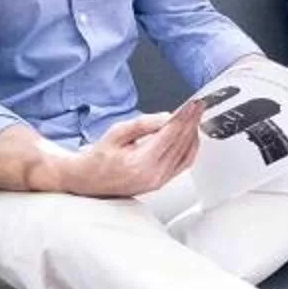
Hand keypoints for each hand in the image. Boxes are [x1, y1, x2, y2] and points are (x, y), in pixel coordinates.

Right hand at [60, 101, 202, 198]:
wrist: (88, 180)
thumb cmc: (98, 158)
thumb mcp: (117, 133)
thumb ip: (143, 124)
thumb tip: (167, 117)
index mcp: (141, 162)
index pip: (170, 135)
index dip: (184, 117)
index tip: (192, 104)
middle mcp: (153, 175)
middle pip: (181, 143)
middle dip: (192, 122)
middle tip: (199, 106)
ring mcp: (159, 181)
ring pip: (186, 154)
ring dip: (193, 133)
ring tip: (196, 117)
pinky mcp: (161, 183)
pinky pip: (183, 164)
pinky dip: (190, 148)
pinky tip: (191, 136)